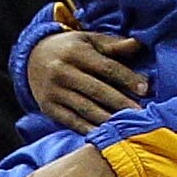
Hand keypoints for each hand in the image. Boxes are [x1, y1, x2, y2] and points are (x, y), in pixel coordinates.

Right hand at [23, 27, 146, 129]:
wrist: (31, 58)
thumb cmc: (69, 49)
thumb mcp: (88, 41)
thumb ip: (112, 45)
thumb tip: (138, 43)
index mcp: (75, 53)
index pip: (106, 67)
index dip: (127, 78)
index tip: (145, 89)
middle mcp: (61, 72)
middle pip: (97, 90)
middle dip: (121, 102)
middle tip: (141, 114)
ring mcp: (53, 92)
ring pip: (85, 108)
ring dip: (108, 119)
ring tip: (127, 127)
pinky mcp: (48, 108)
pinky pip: (72, 121)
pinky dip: (89, 129)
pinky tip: (105, 134)